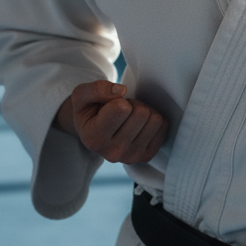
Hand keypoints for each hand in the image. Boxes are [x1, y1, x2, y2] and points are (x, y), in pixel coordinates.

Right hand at [54, 79, 168, 164]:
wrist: (94, 130)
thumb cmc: (90, 110)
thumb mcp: (82, 94)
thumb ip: (96, 89)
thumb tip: (121, 91)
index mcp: (94, 139)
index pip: (122, 108)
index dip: (118, 99)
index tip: (110, 105)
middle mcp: (113, 153)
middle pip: (141, 113)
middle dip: (133, 105)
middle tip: (121, 110)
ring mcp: (131, 157)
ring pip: (155, 120)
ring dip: (144, 111)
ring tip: (129, 117)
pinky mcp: (146, 156)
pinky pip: (163, 127)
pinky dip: (153, 119)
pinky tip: (139, 124)